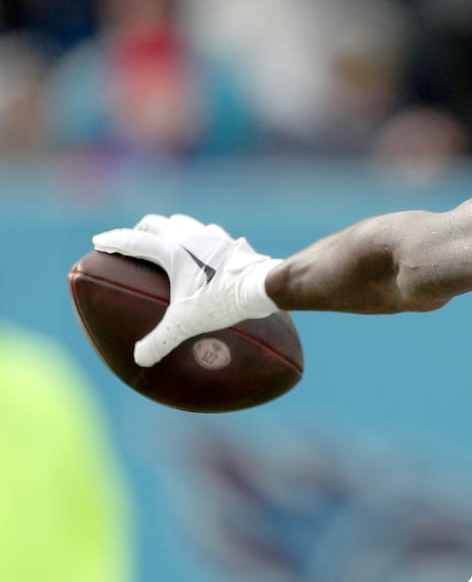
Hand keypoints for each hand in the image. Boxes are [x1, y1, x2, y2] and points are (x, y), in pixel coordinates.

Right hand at [92, 214, 281, 365]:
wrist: (264, 286)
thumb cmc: (223, 300)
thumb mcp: (186, 323)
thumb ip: (160, 340)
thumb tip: (140, 358)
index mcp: (173, 251)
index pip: (135, 240)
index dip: (114, 240)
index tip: (98, 241)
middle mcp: (191, 237)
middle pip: (156, 223)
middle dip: (140, 231)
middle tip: (133, 242)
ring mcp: (214, 236)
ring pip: (183, 222)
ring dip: (170, 229)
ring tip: (165, 242)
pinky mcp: (233, 242)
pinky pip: (210, 233)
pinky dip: (199, 237)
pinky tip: (204, 249)